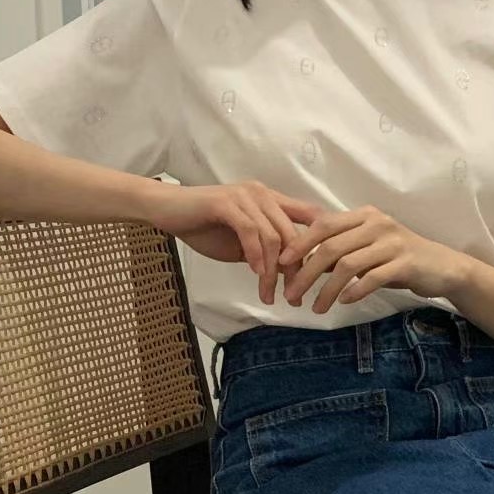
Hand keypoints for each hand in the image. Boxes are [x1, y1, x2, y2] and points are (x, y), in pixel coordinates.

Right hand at [147, 180, 322, 303]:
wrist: (168, 212)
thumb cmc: (205, 228)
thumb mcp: (244, 245)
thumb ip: (267, 253)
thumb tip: (292, 273)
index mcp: (271, 200)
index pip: (309, 217)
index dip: (320, 243)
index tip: (324, 275)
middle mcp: (262, 194)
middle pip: (293, 234)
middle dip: (296, 270)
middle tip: (294, 298)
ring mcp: (245, 196)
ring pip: (273, 237)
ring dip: (272, 271)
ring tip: (269, 294)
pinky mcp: (226, 203)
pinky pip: (251, 232)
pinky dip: (256, 256)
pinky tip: (255, 275)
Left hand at [277, 204, 467, 312]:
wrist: (443, 267)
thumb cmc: (400, 260)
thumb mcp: (368, 250)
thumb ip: (340, 252)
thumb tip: (304, 263)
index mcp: (364, 216)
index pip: (323, 225)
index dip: (299, 244)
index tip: (281, 264)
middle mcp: (376, 224)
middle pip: (330, 247)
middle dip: (306, 273)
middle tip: (292, 295)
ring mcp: (392, 243)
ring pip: (348, 265)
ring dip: (326, 289)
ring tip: (316, 308)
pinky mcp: (405, 263)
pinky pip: (372, 278)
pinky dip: (354, 291)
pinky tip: (344, 302)